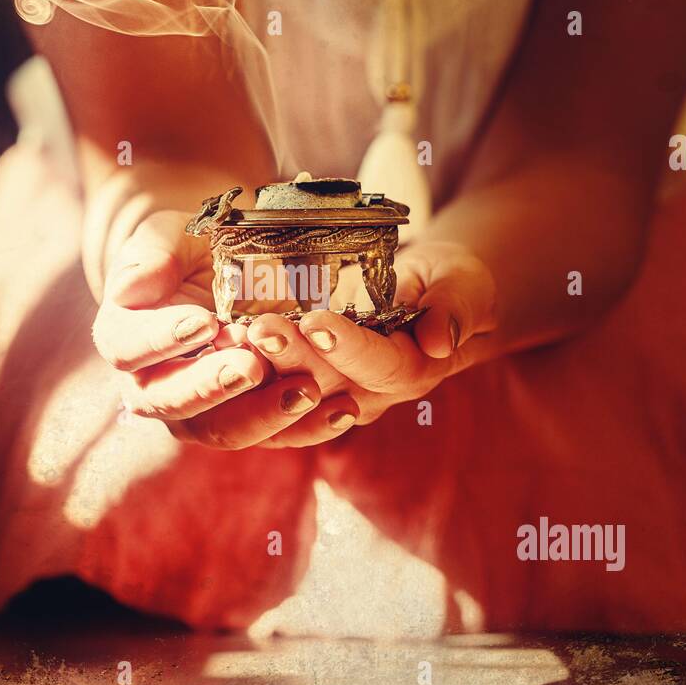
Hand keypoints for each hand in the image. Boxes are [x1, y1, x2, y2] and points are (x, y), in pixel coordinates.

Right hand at [92, 211, 334, 448]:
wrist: (218, 268)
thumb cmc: (187, 251)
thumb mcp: (167, 237)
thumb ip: (149, 257)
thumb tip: (128, 289)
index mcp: (125, 340)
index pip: (128, 350)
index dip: (161, 340)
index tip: (204, 321)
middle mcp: (153, 388)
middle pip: (174, 403)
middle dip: (214, 386)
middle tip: (252, 366)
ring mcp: (200, 413)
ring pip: (224, 430)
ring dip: (265, 414)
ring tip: (307, 389)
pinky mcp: (245, 421)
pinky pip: (273, 435)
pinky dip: (309, 427)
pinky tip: (341, 409)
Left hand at [233, 241, 499, 445]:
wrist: (428, 299)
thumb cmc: (448, 284)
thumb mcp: (464, 285)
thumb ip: (456, 306)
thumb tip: (441, 339)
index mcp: (413, 371)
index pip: (381, 366)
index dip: (349, 347)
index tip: (319, 322)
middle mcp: (371, 395)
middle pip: (327, 384)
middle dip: (291, 356)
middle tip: (258, 326)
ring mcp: (334, 400)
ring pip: (292, 396)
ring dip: (262, 369)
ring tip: (233, 336)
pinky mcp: (305, 395)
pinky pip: (272, 399)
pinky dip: (247, 378)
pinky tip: (222, 347)